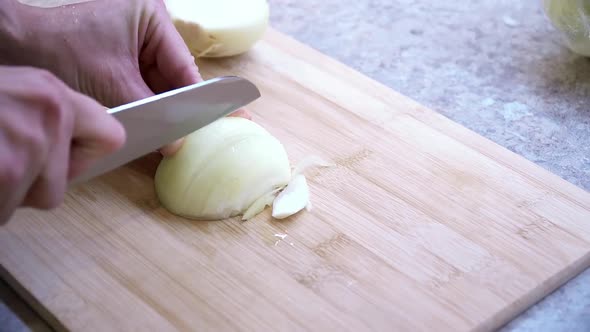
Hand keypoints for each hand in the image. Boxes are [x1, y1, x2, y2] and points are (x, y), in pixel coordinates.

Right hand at [0, 66, 124, 223]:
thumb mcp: (12, 92)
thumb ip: (47, 114)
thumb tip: (69, 143)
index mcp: (53, 93)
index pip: (111, 137)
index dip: (85, 154)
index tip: (68, 158)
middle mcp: (51, 114)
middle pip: (66, 178)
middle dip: (36, 181)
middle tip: (2, 160)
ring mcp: (29, 145)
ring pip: (40, 196)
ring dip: (10, 191)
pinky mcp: (7, 173)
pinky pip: (8, 209)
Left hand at [2, 0, 200, 154]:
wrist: (17, 46)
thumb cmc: (63, 52)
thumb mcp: (114, 84)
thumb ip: (150, 113)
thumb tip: (176, 145)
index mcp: (152, 17)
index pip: (182, 65)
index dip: (191, 99)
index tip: (200, 126)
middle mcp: (148, 26)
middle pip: (171, 75)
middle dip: (170, 105)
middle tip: (177, 137)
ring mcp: (135, 40)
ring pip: (156, 82)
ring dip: (155, 106)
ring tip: (161, 132)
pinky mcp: (122, 55)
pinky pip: (140, 83)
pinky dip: (140, 102)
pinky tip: (142, 120)